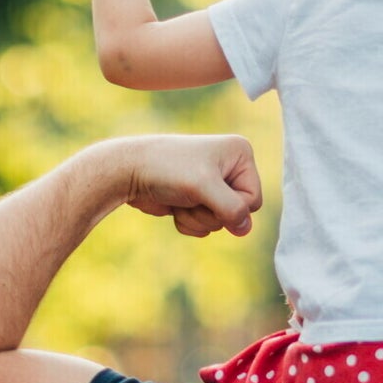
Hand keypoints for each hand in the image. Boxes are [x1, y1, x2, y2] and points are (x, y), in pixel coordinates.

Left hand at [124, 134, 261, 237]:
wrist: (129, 171)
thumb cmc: (167, 169)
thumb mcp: (204, 187)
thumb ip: (232, 209)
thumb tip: (245, 228)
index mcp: (240, 154)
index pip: (253, 199)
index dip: (231, 206)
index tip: (207, 193)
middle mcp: (230, 167)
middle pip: (238, 213)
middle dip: (211, 213)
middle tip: (190, 196)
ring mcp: (213, 185)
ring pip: (220, 222)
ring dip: (197, 218)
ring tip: (180, 199)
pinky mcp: (196, 199)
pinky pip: (204, 226)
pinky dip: (188, 222)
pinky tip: (174, 207)